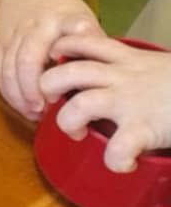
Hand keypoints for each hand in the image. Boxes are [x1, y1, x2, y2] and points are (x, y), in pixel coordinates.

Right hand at [0, 0, 101, 118]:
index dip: (70, 57)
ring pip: (9, 69)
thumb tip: (100, 83)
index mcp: (64, 19)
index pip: (71, 34)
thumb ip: (92, 47)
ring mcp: (13, 34)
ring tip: (34, 114)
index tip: (71, 80)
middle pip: (28, 61)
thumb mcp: (85, 19)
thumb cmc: (63, 11)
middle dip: (34, 90)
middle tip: (47, 111)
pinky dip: (8, 91)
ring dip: (20, 95)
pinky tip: (21, 105)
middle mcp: (35, 26)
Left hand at [39, 36, 170, 172]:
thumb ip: (135, 72)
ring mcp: (131, 101)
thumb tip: (117, 83)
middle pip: (65, 72)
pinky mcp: (145, 127)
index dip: (59, 53)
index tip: (55, 66)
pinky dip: (115, 160)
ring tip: (77, 134)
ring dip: (68, 123)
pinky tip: (122, 164)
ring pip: (78, 106)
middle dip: (47, 90)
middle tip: (54, 105)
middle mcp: (123, 76)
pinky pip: (117, 149)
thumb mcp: (158, 68)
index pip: (80, 42)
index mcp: (126, 59)